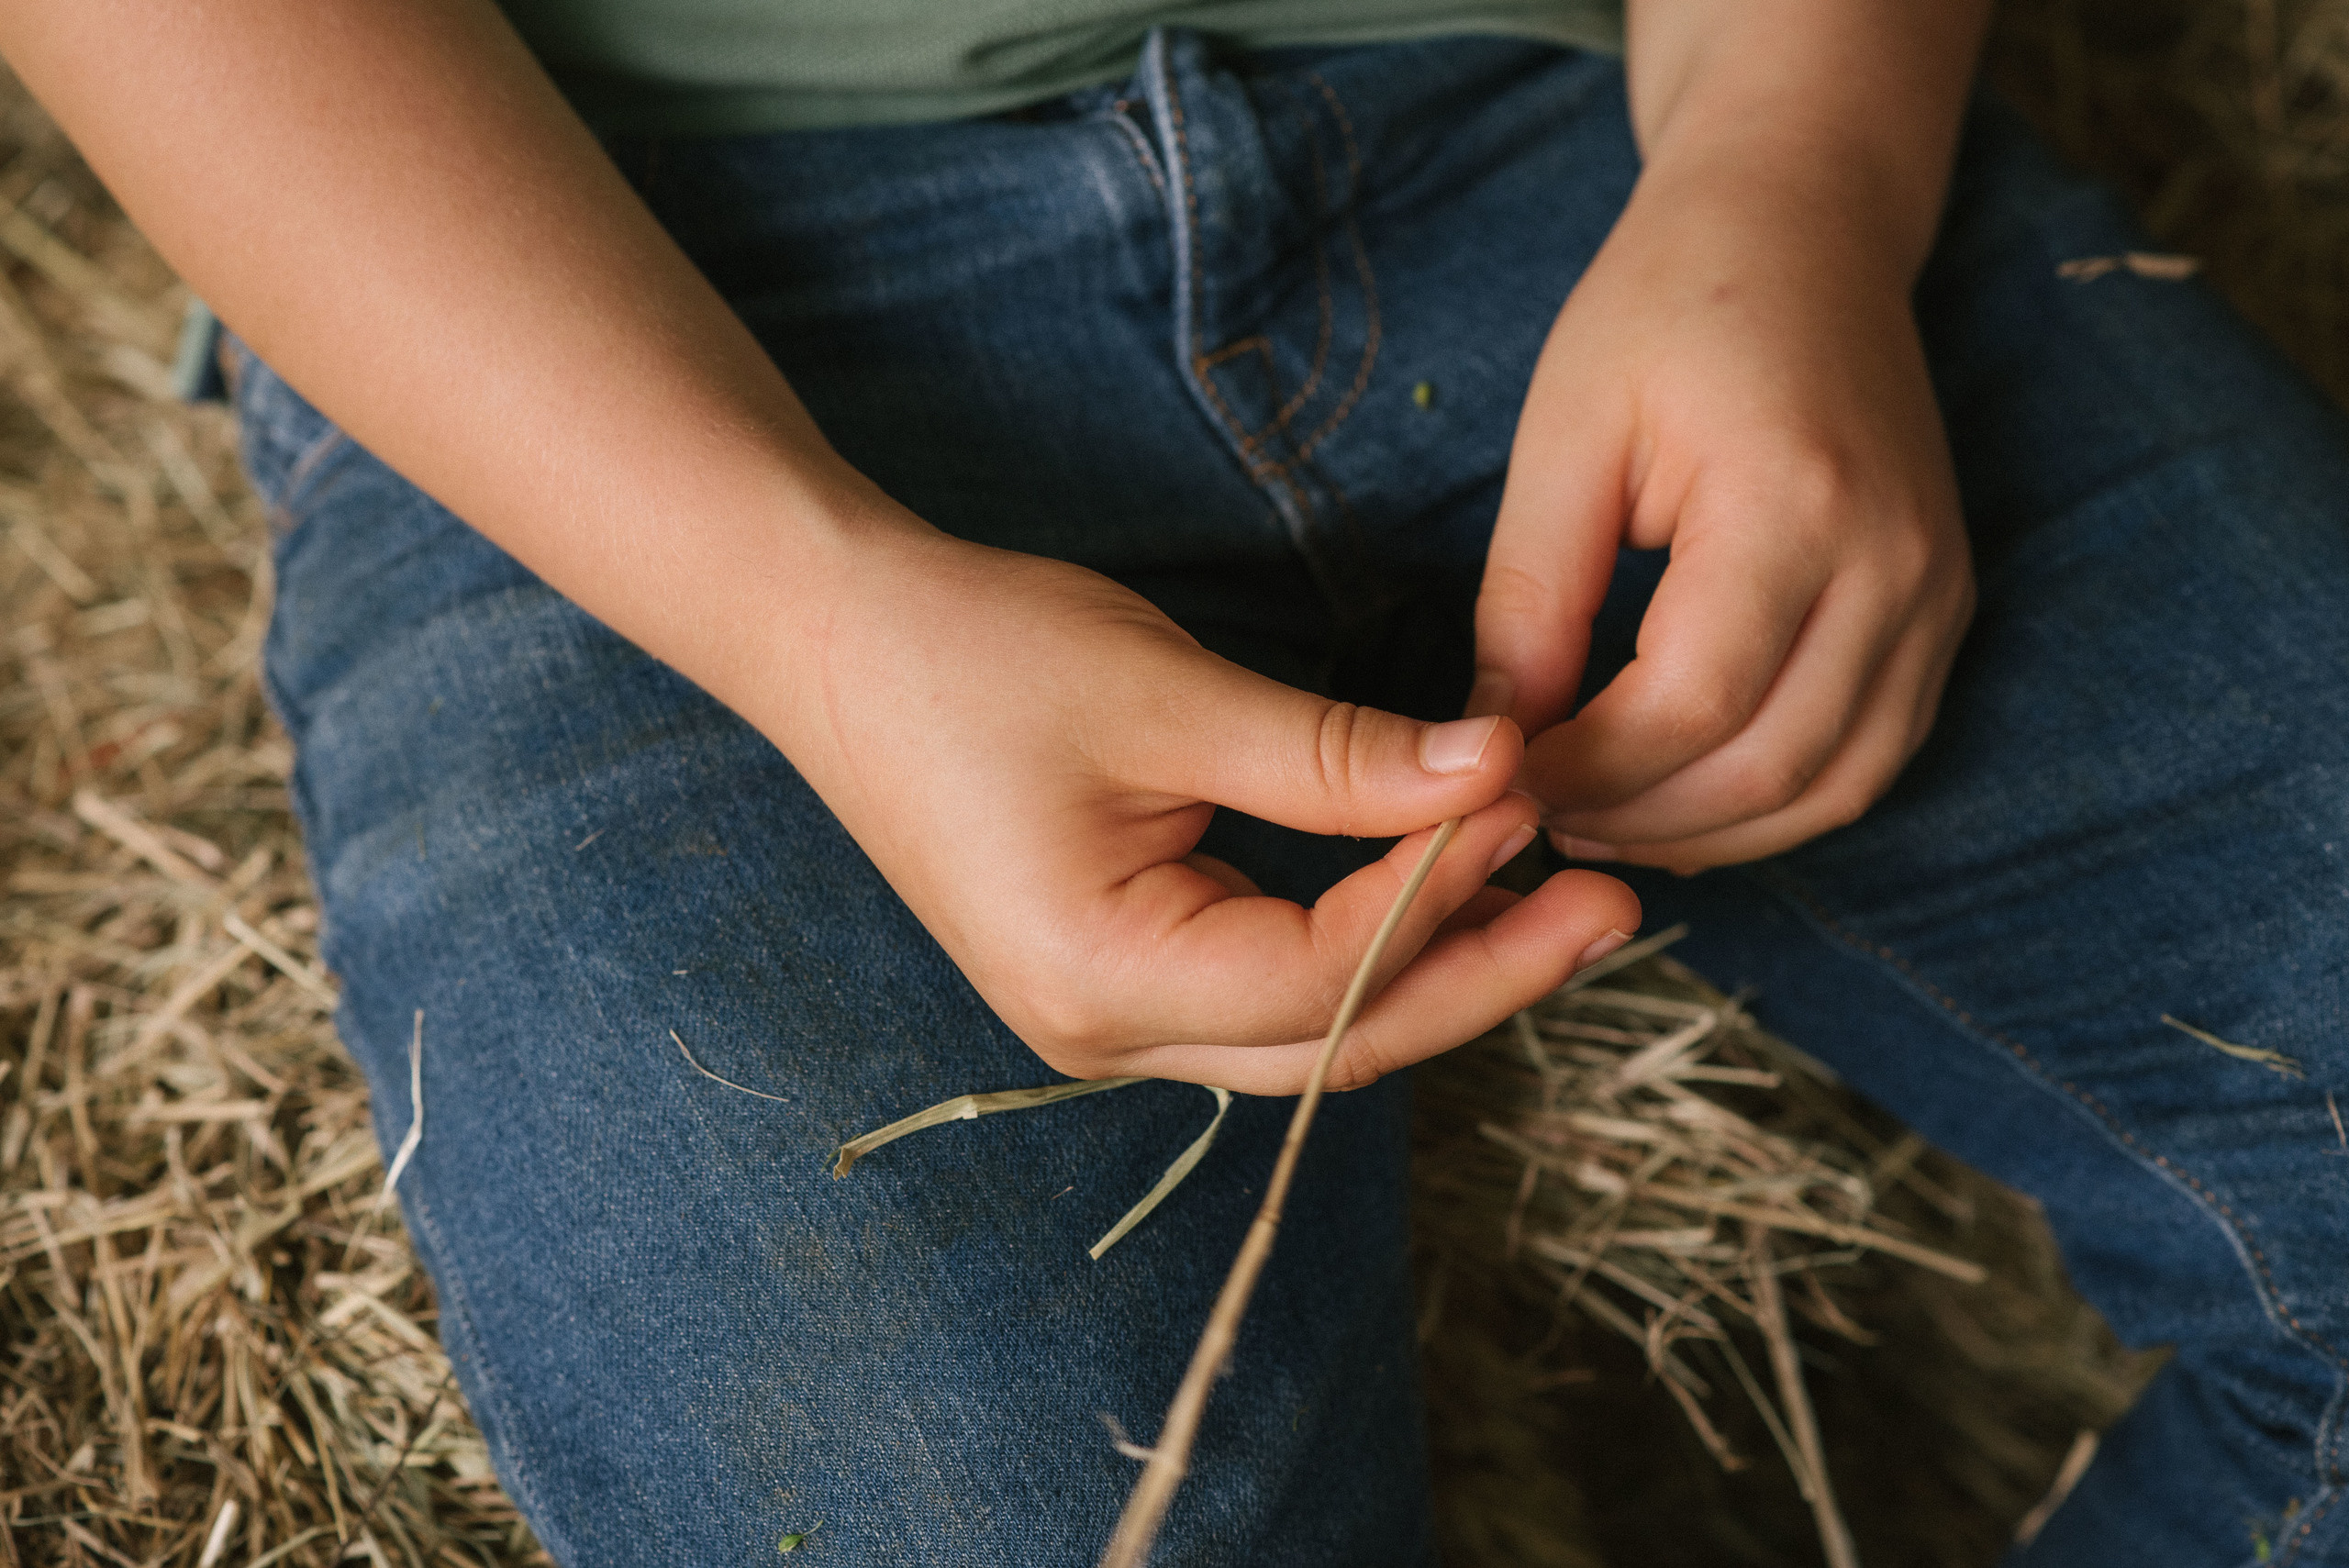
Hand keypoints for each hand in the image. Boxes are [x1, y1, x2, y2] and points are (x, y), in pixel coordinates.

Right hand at [759, 517, 1640, 1093]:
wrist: (825, 631)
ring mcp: (1103, 1015)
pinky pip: (1265, 988)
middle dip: (1480, 973)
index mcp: (1103, 981)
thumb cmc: (970, 649)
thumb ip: (1336, 755)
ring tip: (1551, 895)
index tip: (1532, 800)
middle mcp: (1102, 1033)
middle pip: (1334, 1040)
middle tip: (1611, 904)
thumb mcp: (1166, 695)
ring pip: (1308, 1028)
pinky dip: (1358, 944)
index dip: (1445, 898)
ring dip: (1430, 963)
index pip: (1325, 975)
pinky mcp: (1112, 969)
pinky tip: (1436, 890)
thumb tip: (1497, 768)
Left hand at [1470, 162, 1975, 872]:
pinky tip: (1677, 796)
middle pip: (1768, 771)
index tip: (1498, 780)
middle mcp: (1895, 565)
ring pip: (1830, 790)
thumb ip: (1530, 601)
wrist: (1803, 230)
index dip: (1586, 771)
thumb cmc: (1667, 309)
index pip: (1690, 705)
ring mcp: (1936, 595)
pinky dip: (1773, 805)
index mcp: (1796, 503)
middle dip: (1637, 820)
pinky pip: (1868, 759)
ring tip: (1594, 818)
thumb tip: (1493, 741)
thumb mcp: (1565, 437)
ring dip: (1705, 834)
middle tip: (1532, 815)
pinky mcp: (1943, 613)